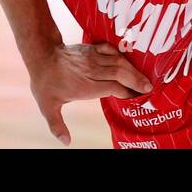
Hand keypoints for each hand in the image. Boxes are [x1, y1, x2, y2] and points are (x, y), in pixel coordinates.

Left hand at [28, 43, 152, 145]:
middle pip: (120, 73)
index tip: (136, 98)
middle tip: (150, 87)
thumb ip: (57, 125)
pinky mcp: (93, 48)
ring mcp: (93, 57)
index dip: (126, 93)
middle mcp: (92, 70)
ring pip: (119, 61)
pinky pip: (112, 50)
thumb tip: (66, 142)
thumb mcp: (48, 106)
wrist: (41, 55)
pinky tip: (130, 62)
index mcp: (85, 85)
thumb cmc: (46, 82)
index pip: (112, 88)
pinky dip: (123, 56)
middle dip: (137, 80)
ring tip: (146, 77)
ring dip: (133, 69)